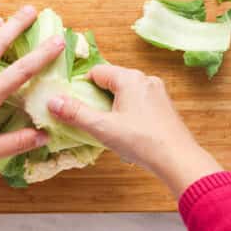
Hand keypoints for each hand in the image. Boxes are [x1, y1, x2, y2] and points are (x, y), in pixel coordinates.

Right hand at [46, 65, 222, 195]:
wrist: (178, 159)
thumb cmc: (140, 141)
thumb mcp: (102, 127)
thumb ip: (75, 113)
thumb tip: (51, 100)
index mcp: (130, 78)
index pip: (97, 72)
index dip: (82, 86)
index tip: (73, 102)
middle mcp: (146, 80)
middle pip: (112, 81)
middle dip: (98, 97)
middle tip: (90, 118)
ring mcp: (159, 93)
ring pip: (127, 93)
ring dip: (114, 107)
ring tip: (109, 128)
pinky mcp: (166, 108)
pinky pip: (140, 104)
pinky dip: (129, 113)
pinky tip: (128, 133)